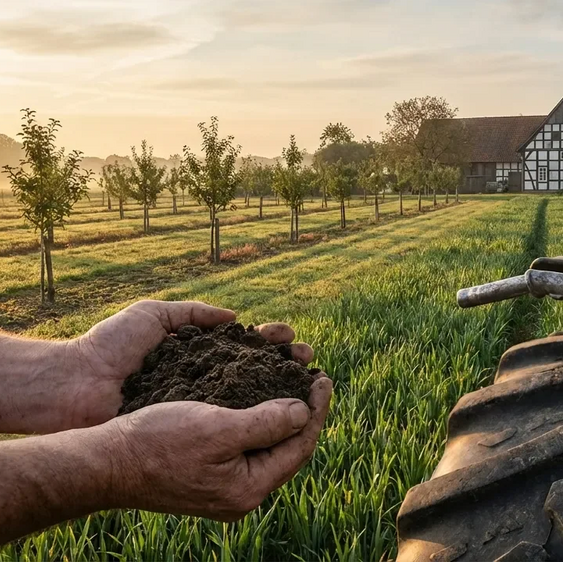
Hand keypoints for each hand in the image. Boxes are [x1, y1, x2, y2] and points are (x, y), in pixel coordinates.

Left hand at [65, 300, 313, 429]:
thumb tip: (236, 317)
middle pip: (257, 370)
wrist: (78, 385)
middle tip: (306, 359)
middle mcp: (205, 379)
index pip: (245, 343)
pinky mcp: (190, 428)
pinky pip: (230, 423)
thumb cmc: (111, 347)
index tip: (287, 336)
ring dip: (281, 389)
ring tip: (303, 380)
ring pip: (251, 397)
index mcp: (199, 352)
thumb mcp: (153, 315)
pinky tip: (280, 412)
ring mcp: (200, 405)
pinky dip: (258, 418)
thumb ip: (195, 313)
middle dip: (285, 363)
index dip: (270, 340)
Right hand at [102, 375, 332, 519]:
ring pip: (269, 445)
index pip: (300, 446)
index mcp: (249, 488)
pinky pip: (248, 444)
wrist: (107, 462)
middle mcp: (242, 493)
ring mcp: (226, 485)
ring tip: (294, 383)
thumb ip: (266, 423)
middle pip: (289, 449)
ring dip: (283, 413)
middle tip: (315, 378)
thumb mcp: (217, 428)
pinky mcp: (211, 473)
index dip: (316, 410)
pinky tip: (260, 397)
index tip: (324, 378)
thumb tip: (303, 412)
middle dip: (305, 412)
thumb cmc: (159, 442)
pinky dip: (260, 419)